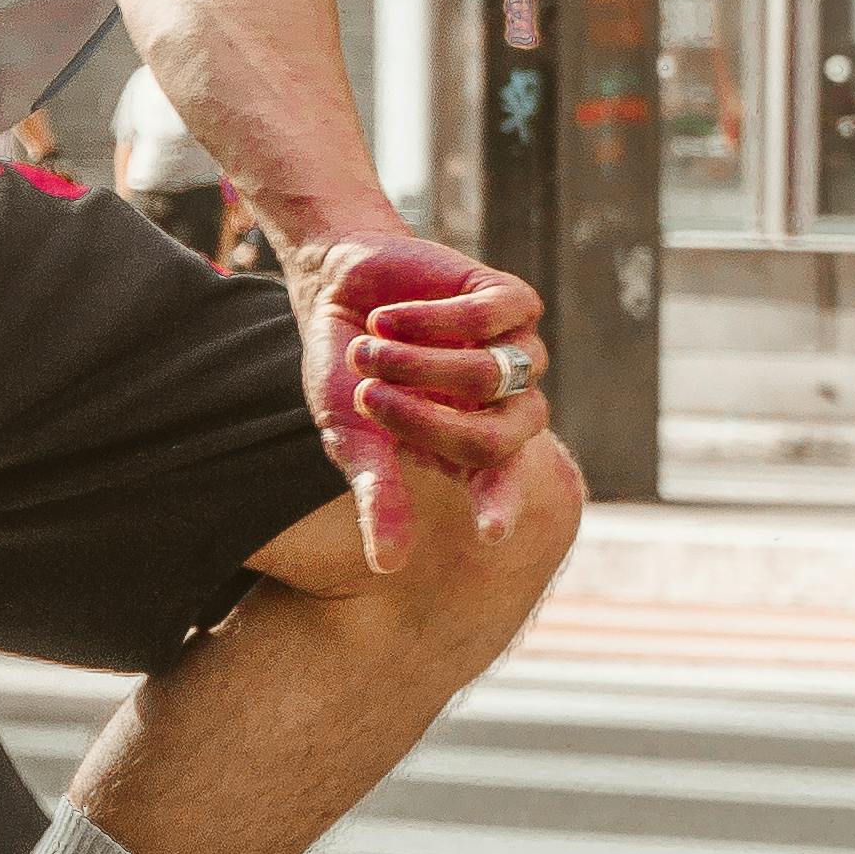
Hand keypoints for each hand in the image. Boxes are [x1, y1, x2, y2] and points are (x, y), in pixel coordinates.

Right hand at [289, 231, 553, 559]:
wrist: (338, 287)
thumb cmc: (348, 370)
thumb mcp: (355, 436)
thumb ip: (380, 493)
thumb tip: (388, 566)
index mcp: (475, 448)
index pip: (502, 485)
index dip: (499, 505)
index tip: (491, 534)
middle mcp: (508, 405)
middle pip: (496, 438)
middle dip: (424, 422)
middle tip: (367, 398)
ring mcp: (516, 352)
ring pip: (487, 375)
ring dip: (414, 363)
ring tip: (367, 346)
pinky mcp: (513, 302)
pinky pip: (487, 319)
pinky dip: (427, 319)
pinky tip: (389, 317)